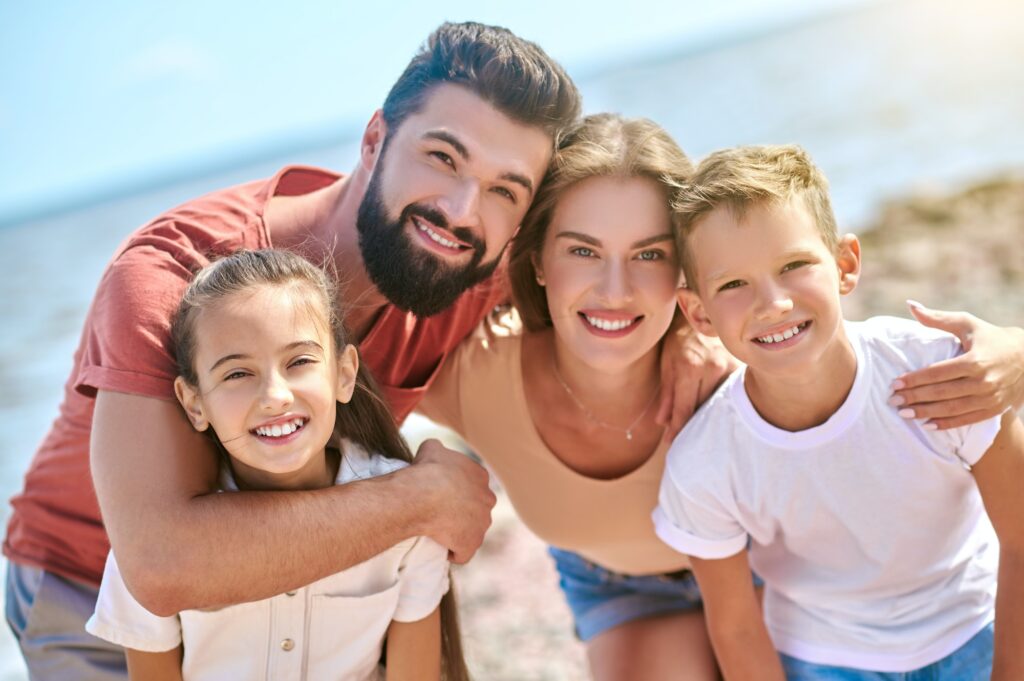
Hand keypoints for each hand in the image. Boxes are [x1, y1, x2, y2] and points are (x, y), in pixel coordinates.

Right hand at [408, 439, 495, 563]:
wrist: (422, 495)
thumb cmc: (426, 470)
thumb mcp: (431, 448)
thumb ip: (437, 448)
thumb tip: (434, 449)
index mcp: (480, 476)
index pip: (473, 486)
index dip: (458, 492)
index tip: (442, 495)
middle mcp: (487, 499)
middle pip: (476, 508)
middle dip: (463, 512)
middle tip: (441, 513)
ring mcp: (482, 524)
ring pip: (472, 531)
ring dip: (459, 533)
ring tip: (439, 532)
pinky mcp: (472, 544)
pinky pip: (464, 553)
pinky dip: (455, 552)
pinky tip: (443, 548)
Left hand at [656, 323, 738, 440]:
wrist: (701, 313)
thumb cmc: (680, 338)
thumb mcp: (667, 363)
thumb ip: (666, 393)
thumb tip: (662, 421)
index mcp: (689, 368)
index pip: (684, 408)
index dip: (678, 428)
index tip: (672, 442)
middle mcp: (711, 369)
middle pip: (702, 408)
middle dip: (691, 424)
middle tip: (684, 440)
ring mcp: (728, 367)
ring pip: (716, 402)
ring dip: (706, 414)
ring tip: (698, 427)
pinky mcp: (738, 366)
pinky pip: (728, 391)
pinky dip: (719, 401)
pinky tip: (714, 410)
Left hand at [890, 301, 1023, 428]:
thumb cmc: (989, 337)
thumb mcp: (966, 324)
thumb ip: (937, 318)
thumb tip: (910, 305)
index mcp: (975, 360)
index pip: (938, 372)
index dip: (915, 379)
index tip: (894, 383)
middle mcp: (983, 381)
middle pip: (942, 392)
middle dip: (915, 397)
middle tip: (892, 401)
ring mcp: (990, 398)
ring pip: (952, 409)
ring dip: (926, 413)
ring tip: (904, 414)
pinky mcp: (994, 409)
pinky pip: (967, 420)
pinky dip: (946, 424)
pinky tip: (927, 425)